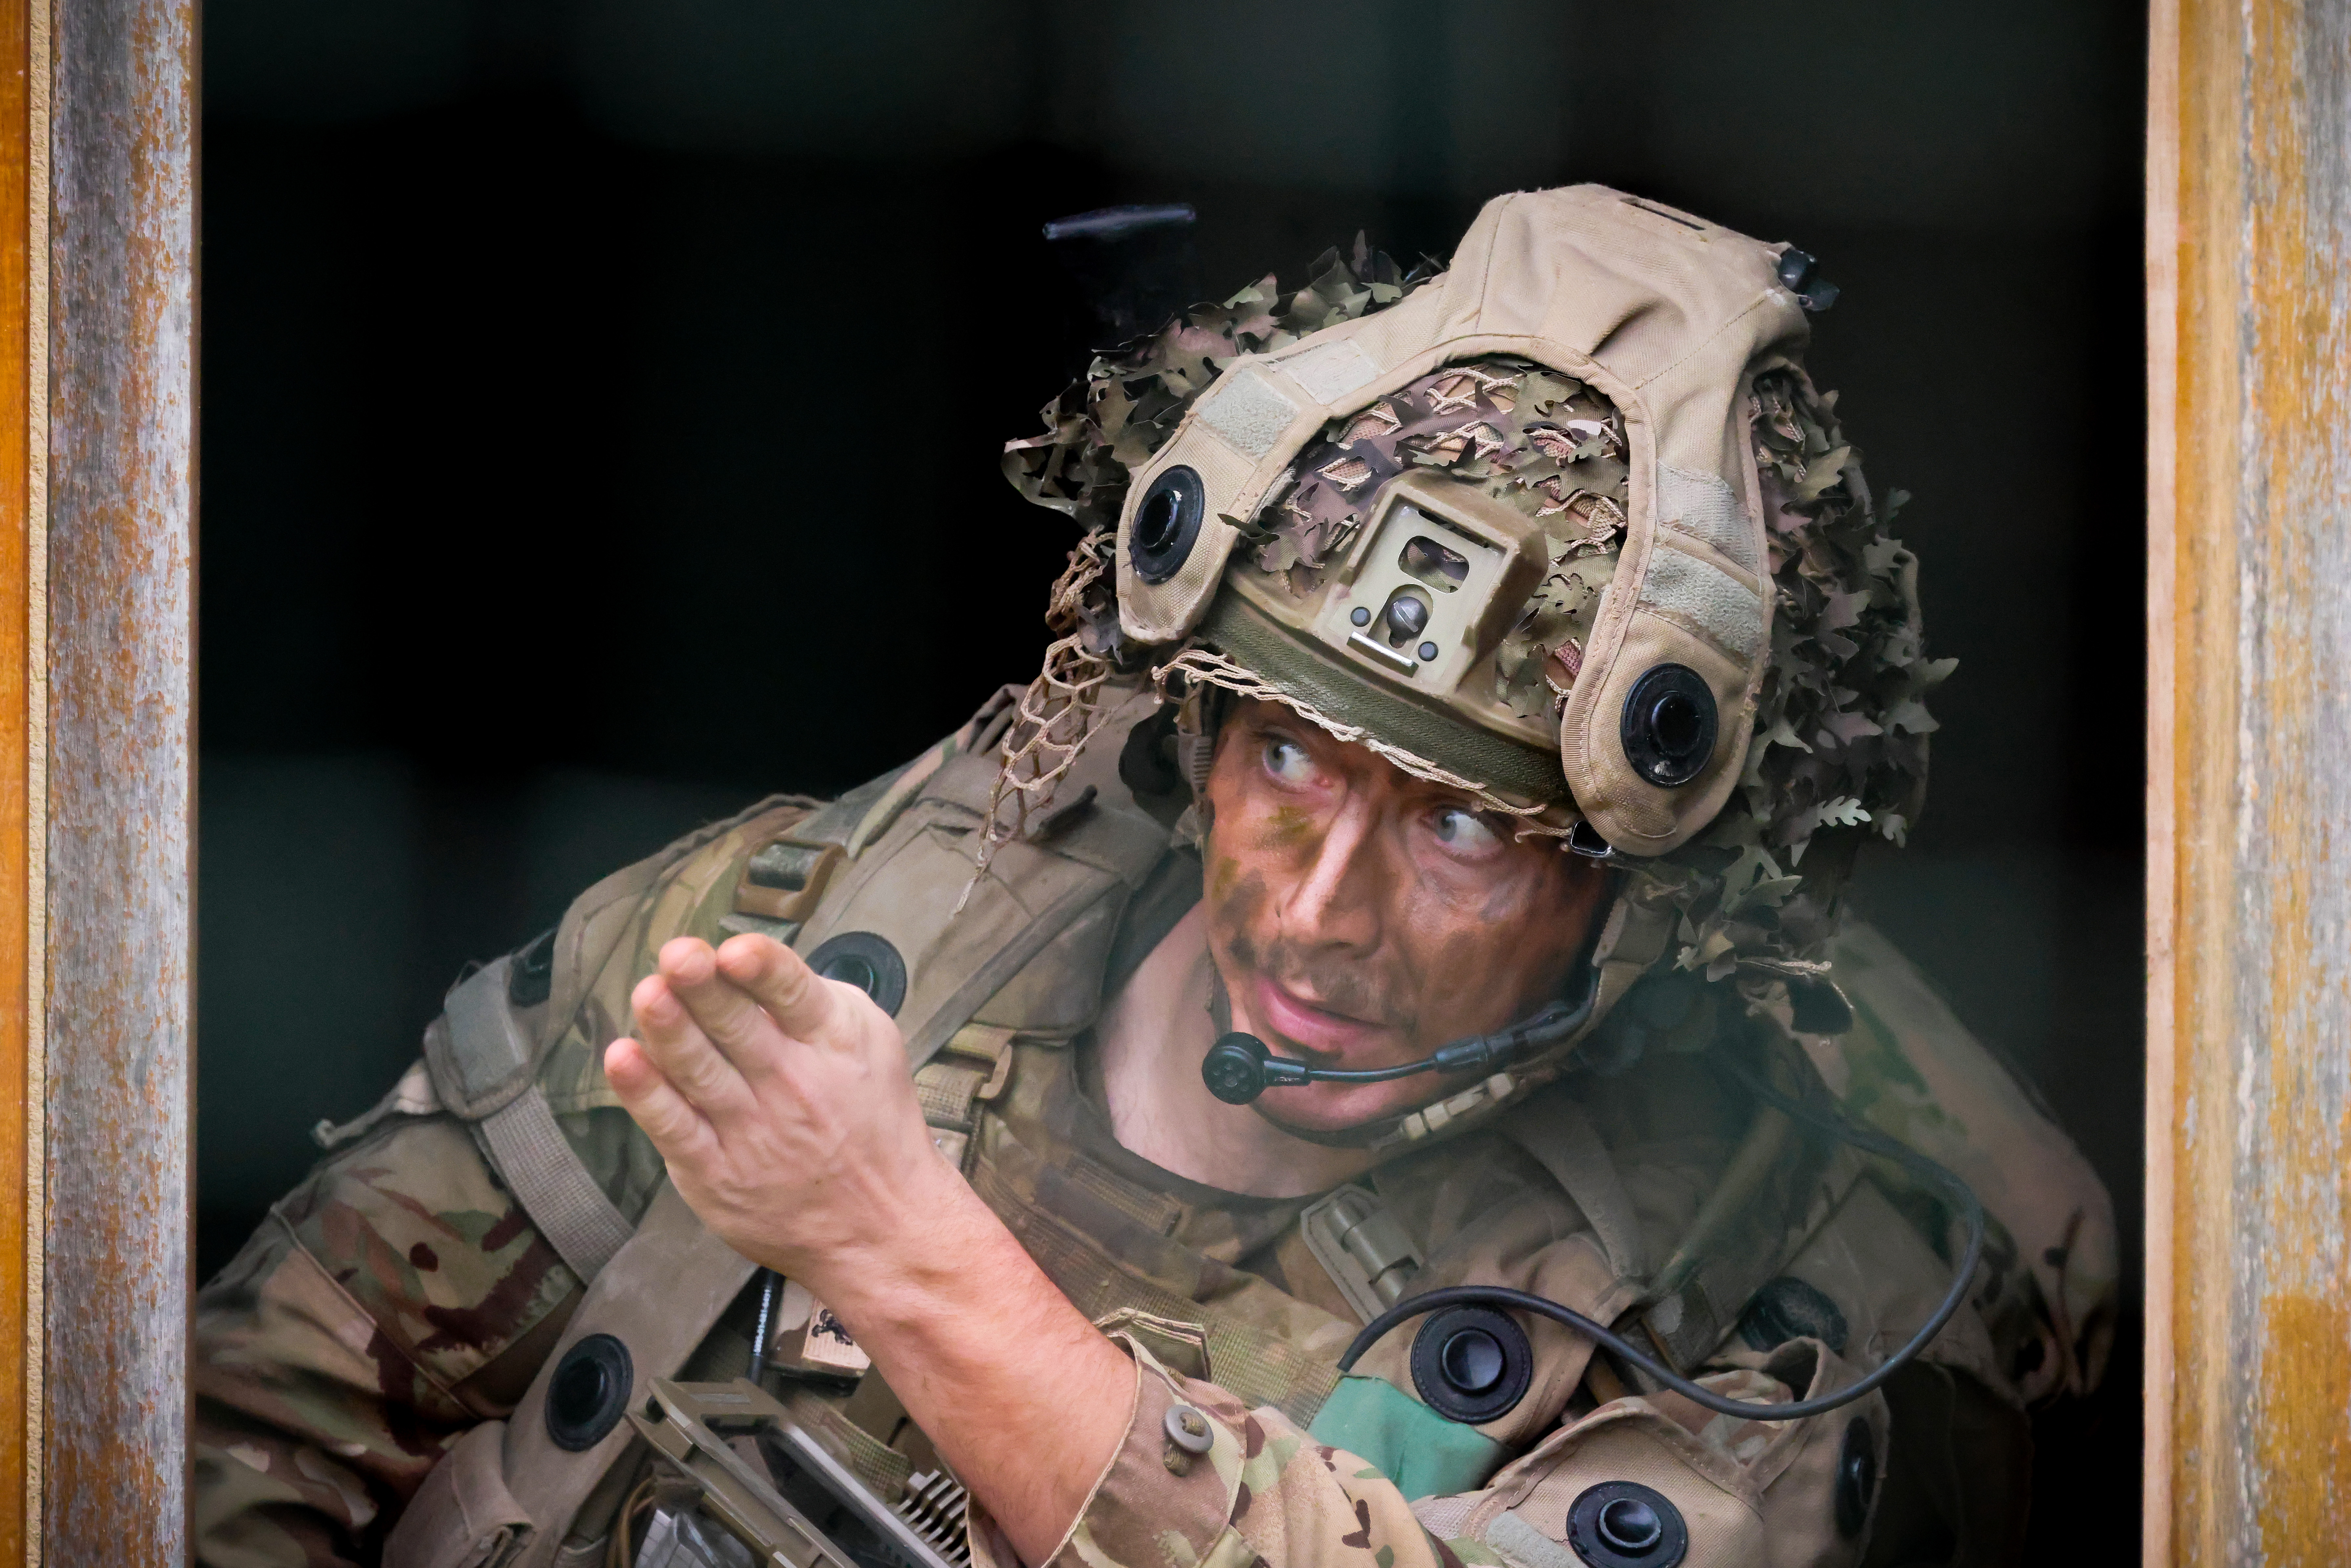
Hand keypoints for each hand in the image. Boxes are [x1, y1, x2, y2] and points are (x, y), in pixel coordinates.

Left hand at [603, 933, 954, 1292]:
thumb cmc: (871, 1120)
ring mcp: (752, 1131)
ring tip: (647, 993)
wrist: (883, 1225)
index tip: (735, 951)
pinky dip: (646, 1094)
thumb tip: (748, 963)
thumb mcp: (868, 1043)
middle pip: (738, 1028)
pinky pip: (675, 1128)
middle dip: (704, 989)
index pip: (794, 996)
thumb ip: (811, 1001)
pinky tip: (623, 1060)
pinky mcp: (715, 1173)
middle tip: (677, 955)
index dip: (763, 970)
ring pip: (700, 1071)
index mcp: (833, 1042)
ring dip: (670, 1031)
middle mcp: (792, 1083)